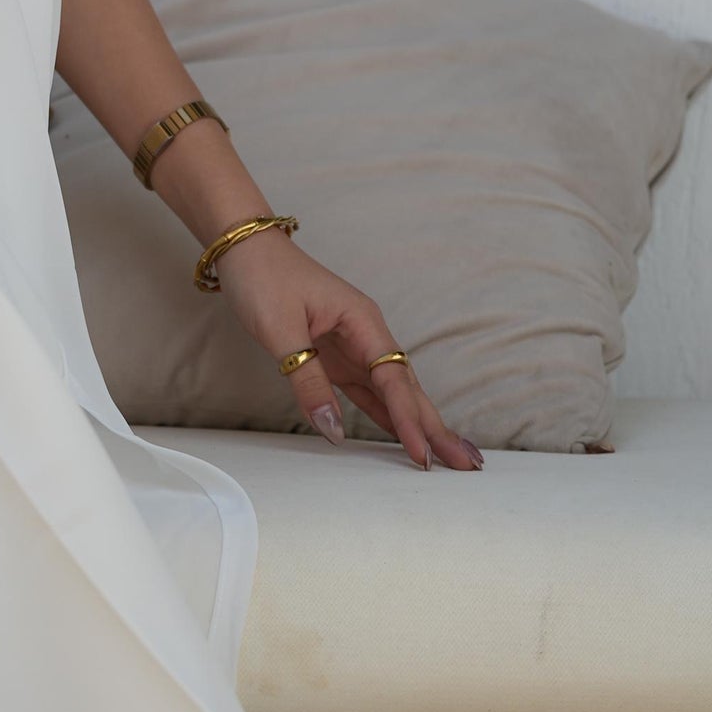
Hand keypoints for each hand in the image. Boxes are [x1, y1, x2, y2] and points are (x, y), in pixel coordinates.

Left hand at [213, 230, 482, 470]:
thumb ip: (308, 380)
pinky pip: (368, 391)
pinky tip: (402, 437)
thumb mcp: (279, 330)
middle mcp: (366, 334)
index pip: (394, 381)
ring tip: (445, 457)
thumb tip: (334, 430)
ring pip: (392, 393)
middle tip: (467, 464)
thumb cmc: (263, 278)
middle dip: (437, 427)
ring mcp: (353, 346)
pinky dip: (386, 415)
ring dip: (418, 425)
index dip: (410, 421)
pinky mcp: (336, 356)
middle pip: (407, 388)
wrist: (243, 248)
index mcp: (363, 322)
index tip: (424, 456)